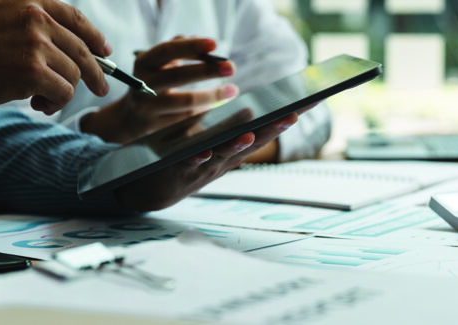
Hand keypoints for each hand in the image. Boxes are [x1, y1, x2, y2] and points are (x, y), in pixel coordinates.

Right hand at [0, 0, 110, 112]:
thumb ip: (30, 23)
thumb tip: (67, 47)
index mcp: (28, 2)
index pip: (75, 16)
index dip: (94, 36)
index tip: (104, 50)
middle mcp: (36, 19)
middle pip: (82, 50)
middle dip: (96, 73)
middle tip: (101, 89)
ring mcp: (36, 45)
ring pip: (73, 75)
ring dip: (62, 92)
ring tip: (41, 99)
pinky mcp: (34, 72)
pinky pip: (63, 92)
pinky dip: (55, 103)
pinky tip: (39, 104)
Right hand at [82, 37, 238, 143]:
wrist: (130, 116)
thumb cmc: (154, 81)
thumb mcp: (159, 63)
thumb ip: (179, 48)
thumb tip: (202, 40)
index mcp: (143, 62)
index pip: (166, 50)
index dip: (191, 47)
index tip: (214, 43)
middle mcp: (142, 84)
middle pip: (178, 76)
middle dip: (207, 71)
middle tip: (231, 67)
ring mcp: (148, 107)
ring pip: (186, 102)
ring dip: (212, 96)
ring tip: (232, 90)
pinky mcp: (156, 126)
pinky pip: (186, 118)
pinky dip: (204, 110)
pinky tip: (217, 104)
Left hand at [114, 112, 298, 210]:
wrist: (150, 188)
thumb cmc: (184, 160)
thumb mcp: (211, 142)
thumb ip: (228, 128)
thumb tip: (251, 108)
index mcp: (232, 149)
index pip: (264, 130)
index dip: (284, 118)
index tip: (307, 101)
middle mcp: (224, 160)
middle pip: (252, 143)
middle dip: (272, 130)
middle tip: (292, 114)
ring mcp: (204, 167)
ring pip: (224, 155)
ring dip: (237, 145)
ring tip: (251, 133)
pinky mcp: (180, 171)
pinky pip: (190, 164)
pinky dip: (198, 158)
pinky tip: (204, 150)